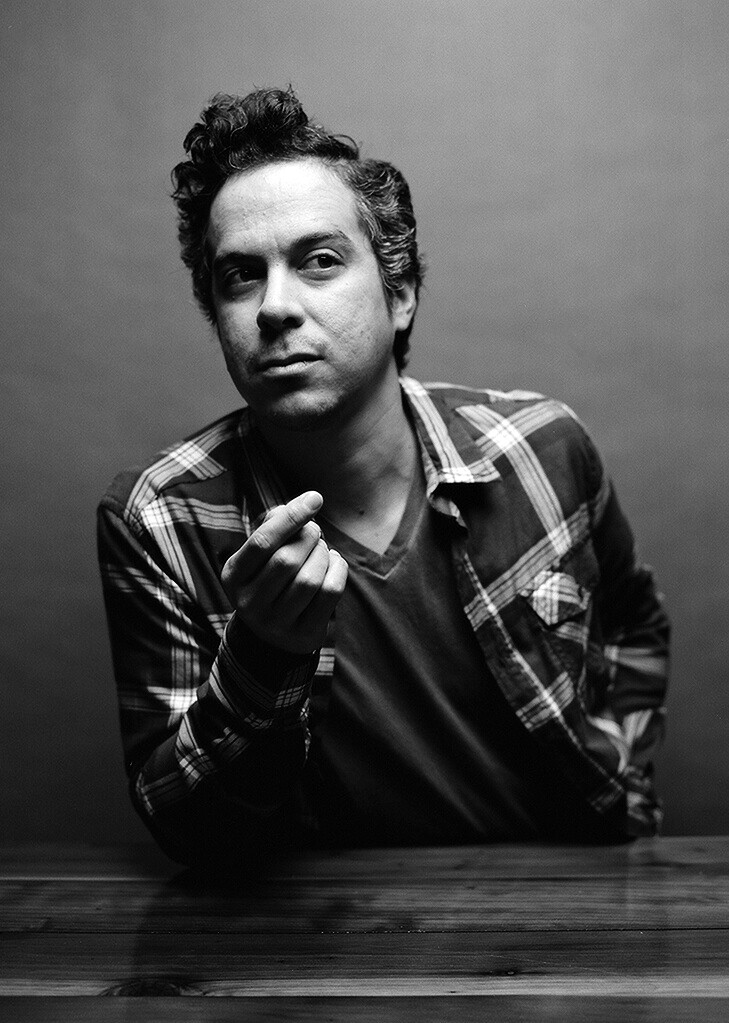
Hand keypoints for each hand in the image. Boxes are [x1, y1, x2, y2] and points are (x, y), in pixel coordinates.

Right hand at [221, 491, 347, 654]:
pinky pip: (329, 593)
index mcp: (233, 576)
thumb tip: (303, 504)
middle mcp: (249, 603)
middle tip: (315, 533)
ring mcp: (275, 623)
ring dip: (324, 555)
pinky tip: (333, 564)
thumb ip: (275, 524)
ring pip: (310, 579)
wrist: (273, 634)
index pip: (262, 542)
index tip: (315, 498)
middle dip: (310, 538)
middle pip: (287, 560)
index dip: (292, 517)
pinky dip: (338, 570)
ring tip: (322, 550)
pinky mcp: (302, 634)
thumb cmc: (270, 577)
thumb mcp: (261, 553)